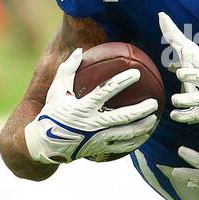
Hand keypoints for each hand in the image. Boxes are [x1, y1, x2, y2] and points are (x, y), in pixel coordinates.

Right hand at [22, 48, 158, 164]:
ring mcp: (97, 139)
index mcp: (83, 107)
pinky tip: (144, 136)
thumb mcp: (56, 90)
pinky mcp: (99, 149)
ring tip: (153, 120)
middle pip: (123, 116)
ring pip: (126, 134)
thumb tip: (79, 50)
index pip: (107, 91)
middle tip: (154, 102)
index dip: (123, 81)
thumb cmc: (52, 113)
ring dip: (142, 127)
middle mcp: (93, 124)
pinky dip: (135, 141)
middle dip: (141, 110)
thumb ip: (68, 69)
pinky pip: (122, 147)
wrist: (44, 144)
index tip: (136, 73)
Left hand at [158, 12, 198, 154]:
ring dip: (188, 100)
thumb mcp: (187, 53)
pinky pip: (195, 116)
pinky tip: (174, 115)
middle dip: (193, 76)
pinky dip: (185, 116)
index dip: (194, 56)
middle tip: (180, 73)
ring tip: (174, 100)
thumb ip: (174, 36)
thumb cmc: (197, 70)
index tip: (184, 50)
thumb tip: (161, 15)